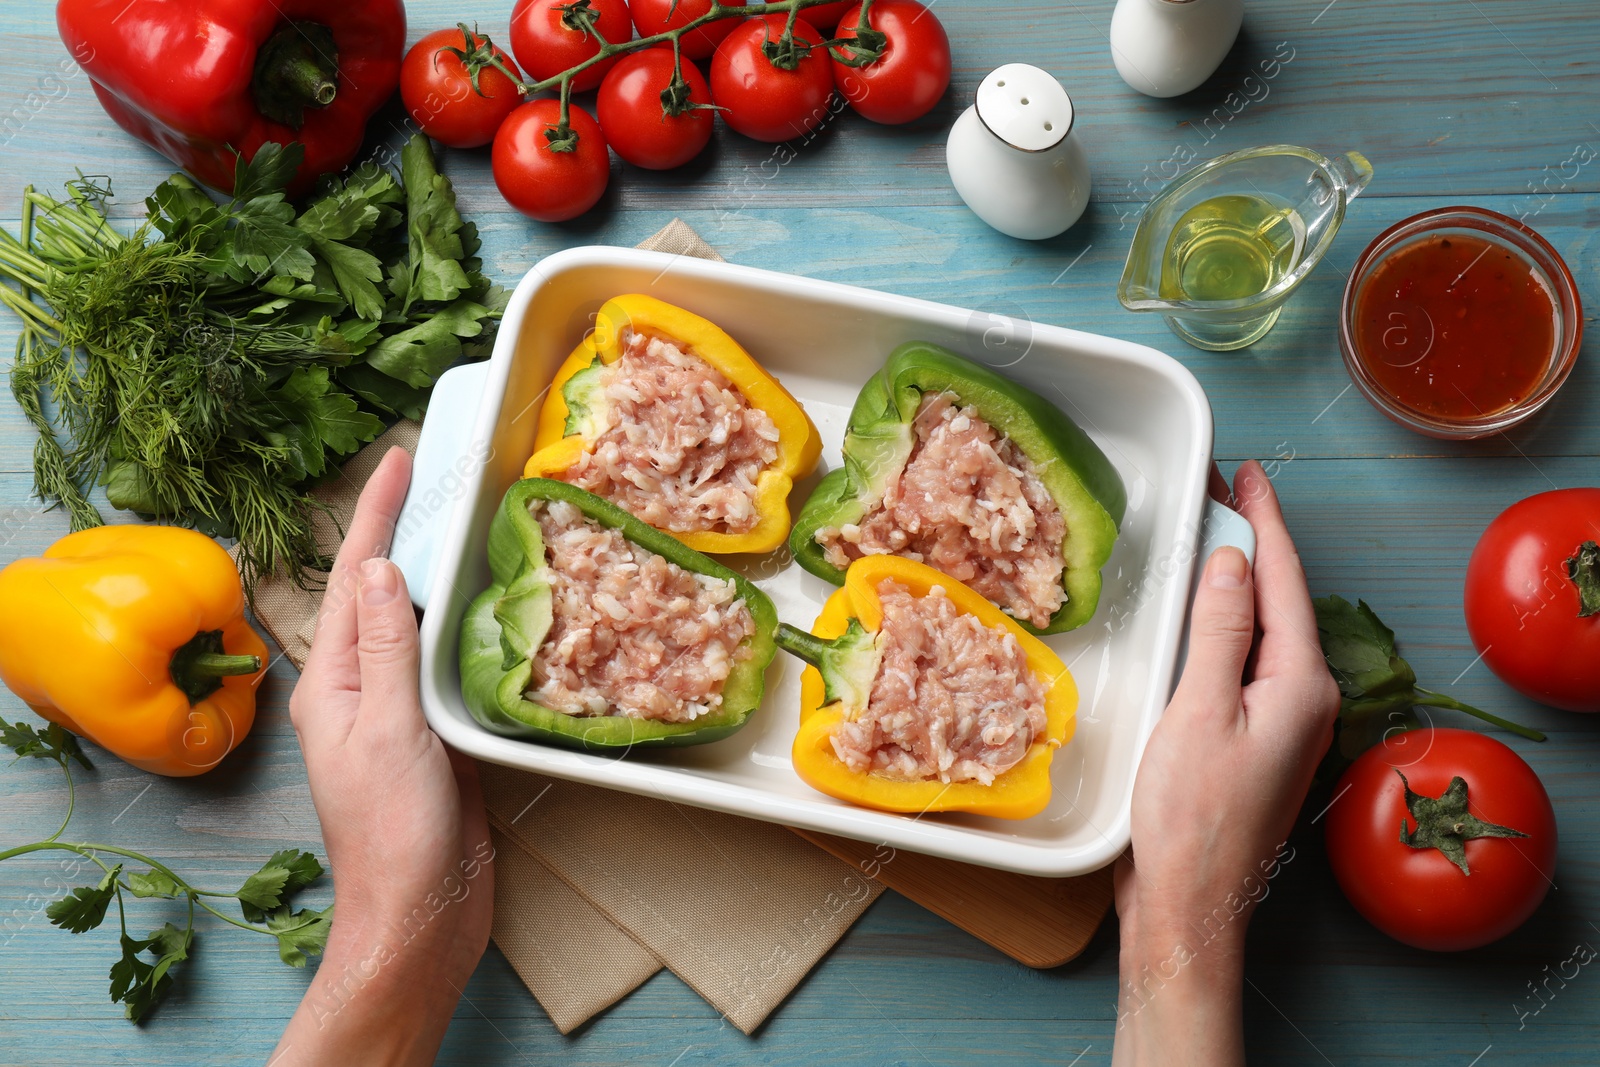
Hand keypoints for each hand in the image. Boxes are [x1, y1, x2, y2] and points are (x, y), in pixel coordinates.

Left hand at [272, 447, 493, 1066]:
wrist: (421, 913)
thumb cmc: (393, 831)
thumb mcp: (386, 732)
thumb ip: (388, 650)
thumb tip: (386, 569)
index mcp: (336, 682)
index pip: (354, 578)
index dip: (374, 516)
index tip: (399, 460)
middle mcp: (363, 689)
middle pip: (383, 593)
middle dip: (404, 532)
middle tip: (439, 478)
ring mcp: (402, 712)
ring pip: (421, 625)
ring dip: (441, 574)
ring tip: (472, 525)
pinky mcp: (441, 736)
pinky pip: (451, 664)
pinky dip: (472, 626)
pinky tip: (499, 609)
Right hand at [1111, 461, 1340, 1065]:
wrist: (1187, 905)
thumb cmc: (1190, 816)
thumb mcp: (1198, 711)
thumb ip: (1218, 633)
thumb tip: (1229, 561)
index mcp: (1299, 685)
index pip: (1283, 583)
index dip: (1264, 523)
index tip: (1248, 473)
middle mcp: (1302, 699)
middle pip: (1278, 602)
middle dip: (1252, 543)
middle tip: (1223, 489)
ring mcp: (1279, 723)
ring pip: (1260, 632)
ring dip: (1236, 582)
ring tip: (1211, 534)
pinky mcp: (1250, 740)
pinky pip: (1242, 662)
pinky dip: (1222, 625)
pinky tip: (1198, 612)